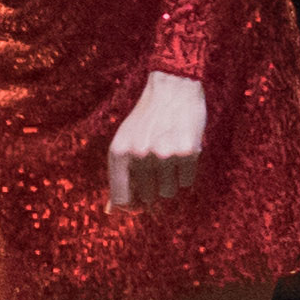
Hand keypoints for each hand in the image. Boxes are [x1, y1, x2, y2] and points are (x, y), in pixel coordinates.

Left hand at [108, 69, 207, 211]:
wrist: (172, 88)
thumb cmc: (146, 118)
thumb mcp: (124, 141)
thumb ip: (119, 175)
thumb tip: (113, 211)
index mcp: (119, 153)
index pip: (121, 199)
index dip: (131, 206)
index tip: (138, 204)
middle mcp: (139, 156)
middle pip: (147, 197)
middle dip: (153, 188)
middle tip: (158, 167)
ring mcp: (164, 155)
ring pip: (168, 193)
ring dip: (171, 181)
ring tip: (170, 158)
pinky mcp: (187, 153)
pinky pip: (187, 182)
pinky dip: (186, 173)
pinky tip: (183, 153)